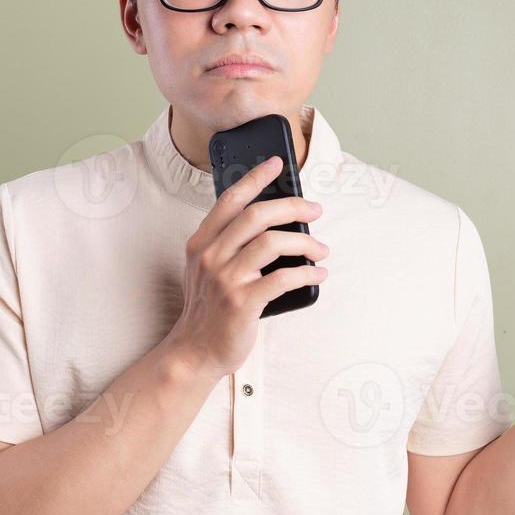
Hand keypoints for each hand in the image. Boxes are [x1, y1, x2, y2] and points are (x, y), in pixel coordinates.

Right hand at [161, 155, 329, 381]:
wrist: (194, 352)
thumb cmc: (208, 309)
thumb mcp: (207, 269)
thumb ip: (227, 245)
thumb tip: (271, 223)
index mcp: (202, 243)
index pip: (230, 200)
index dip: (255, 178)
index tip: (276, 163)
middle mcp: (211, 256)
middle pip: (257, 215)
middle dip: (292, 207)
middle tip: (315, 210)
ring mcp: (226, 279)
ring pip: (272, 242)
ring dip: (305, 242)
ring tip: (321, 250)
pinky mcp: (242, 303)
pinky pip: (282, 278)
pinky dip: (307, 273)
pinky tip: (318, 274)